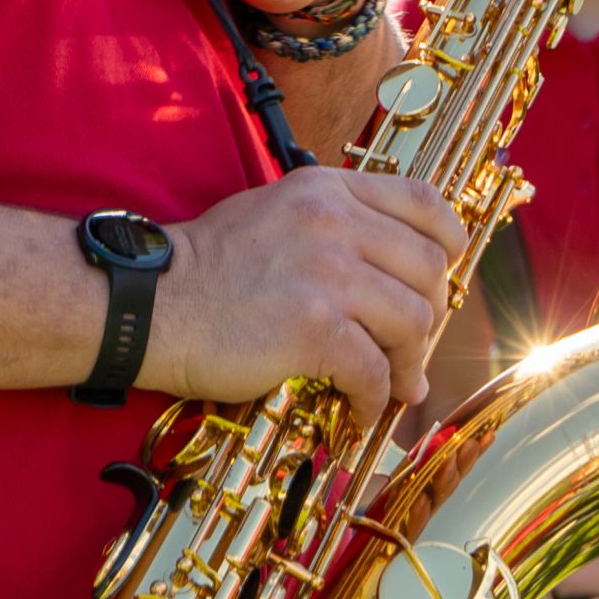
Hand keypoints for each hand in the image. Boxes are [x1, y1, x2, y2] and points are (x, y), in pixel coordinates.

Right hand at [141, 169, 467, 429]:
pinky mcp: (313, 328)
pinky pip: (375, 370)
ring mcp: (326, 273)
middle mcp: (333, 221)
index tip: (446, 271)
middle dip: (432, 314)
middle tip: (413, 345)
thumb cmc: (208, 268)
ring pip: (412, 320)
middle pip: (427, 266)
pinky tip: (361, 408)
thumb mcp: (274, 212)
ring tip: (394, 384)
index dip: (449, 240)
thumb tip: (393, 269)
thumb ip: (332, 223)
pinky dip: (376, 397)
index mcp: (326, 190)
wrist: (149, 304)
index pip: (423, 202)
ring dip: (409, 362)